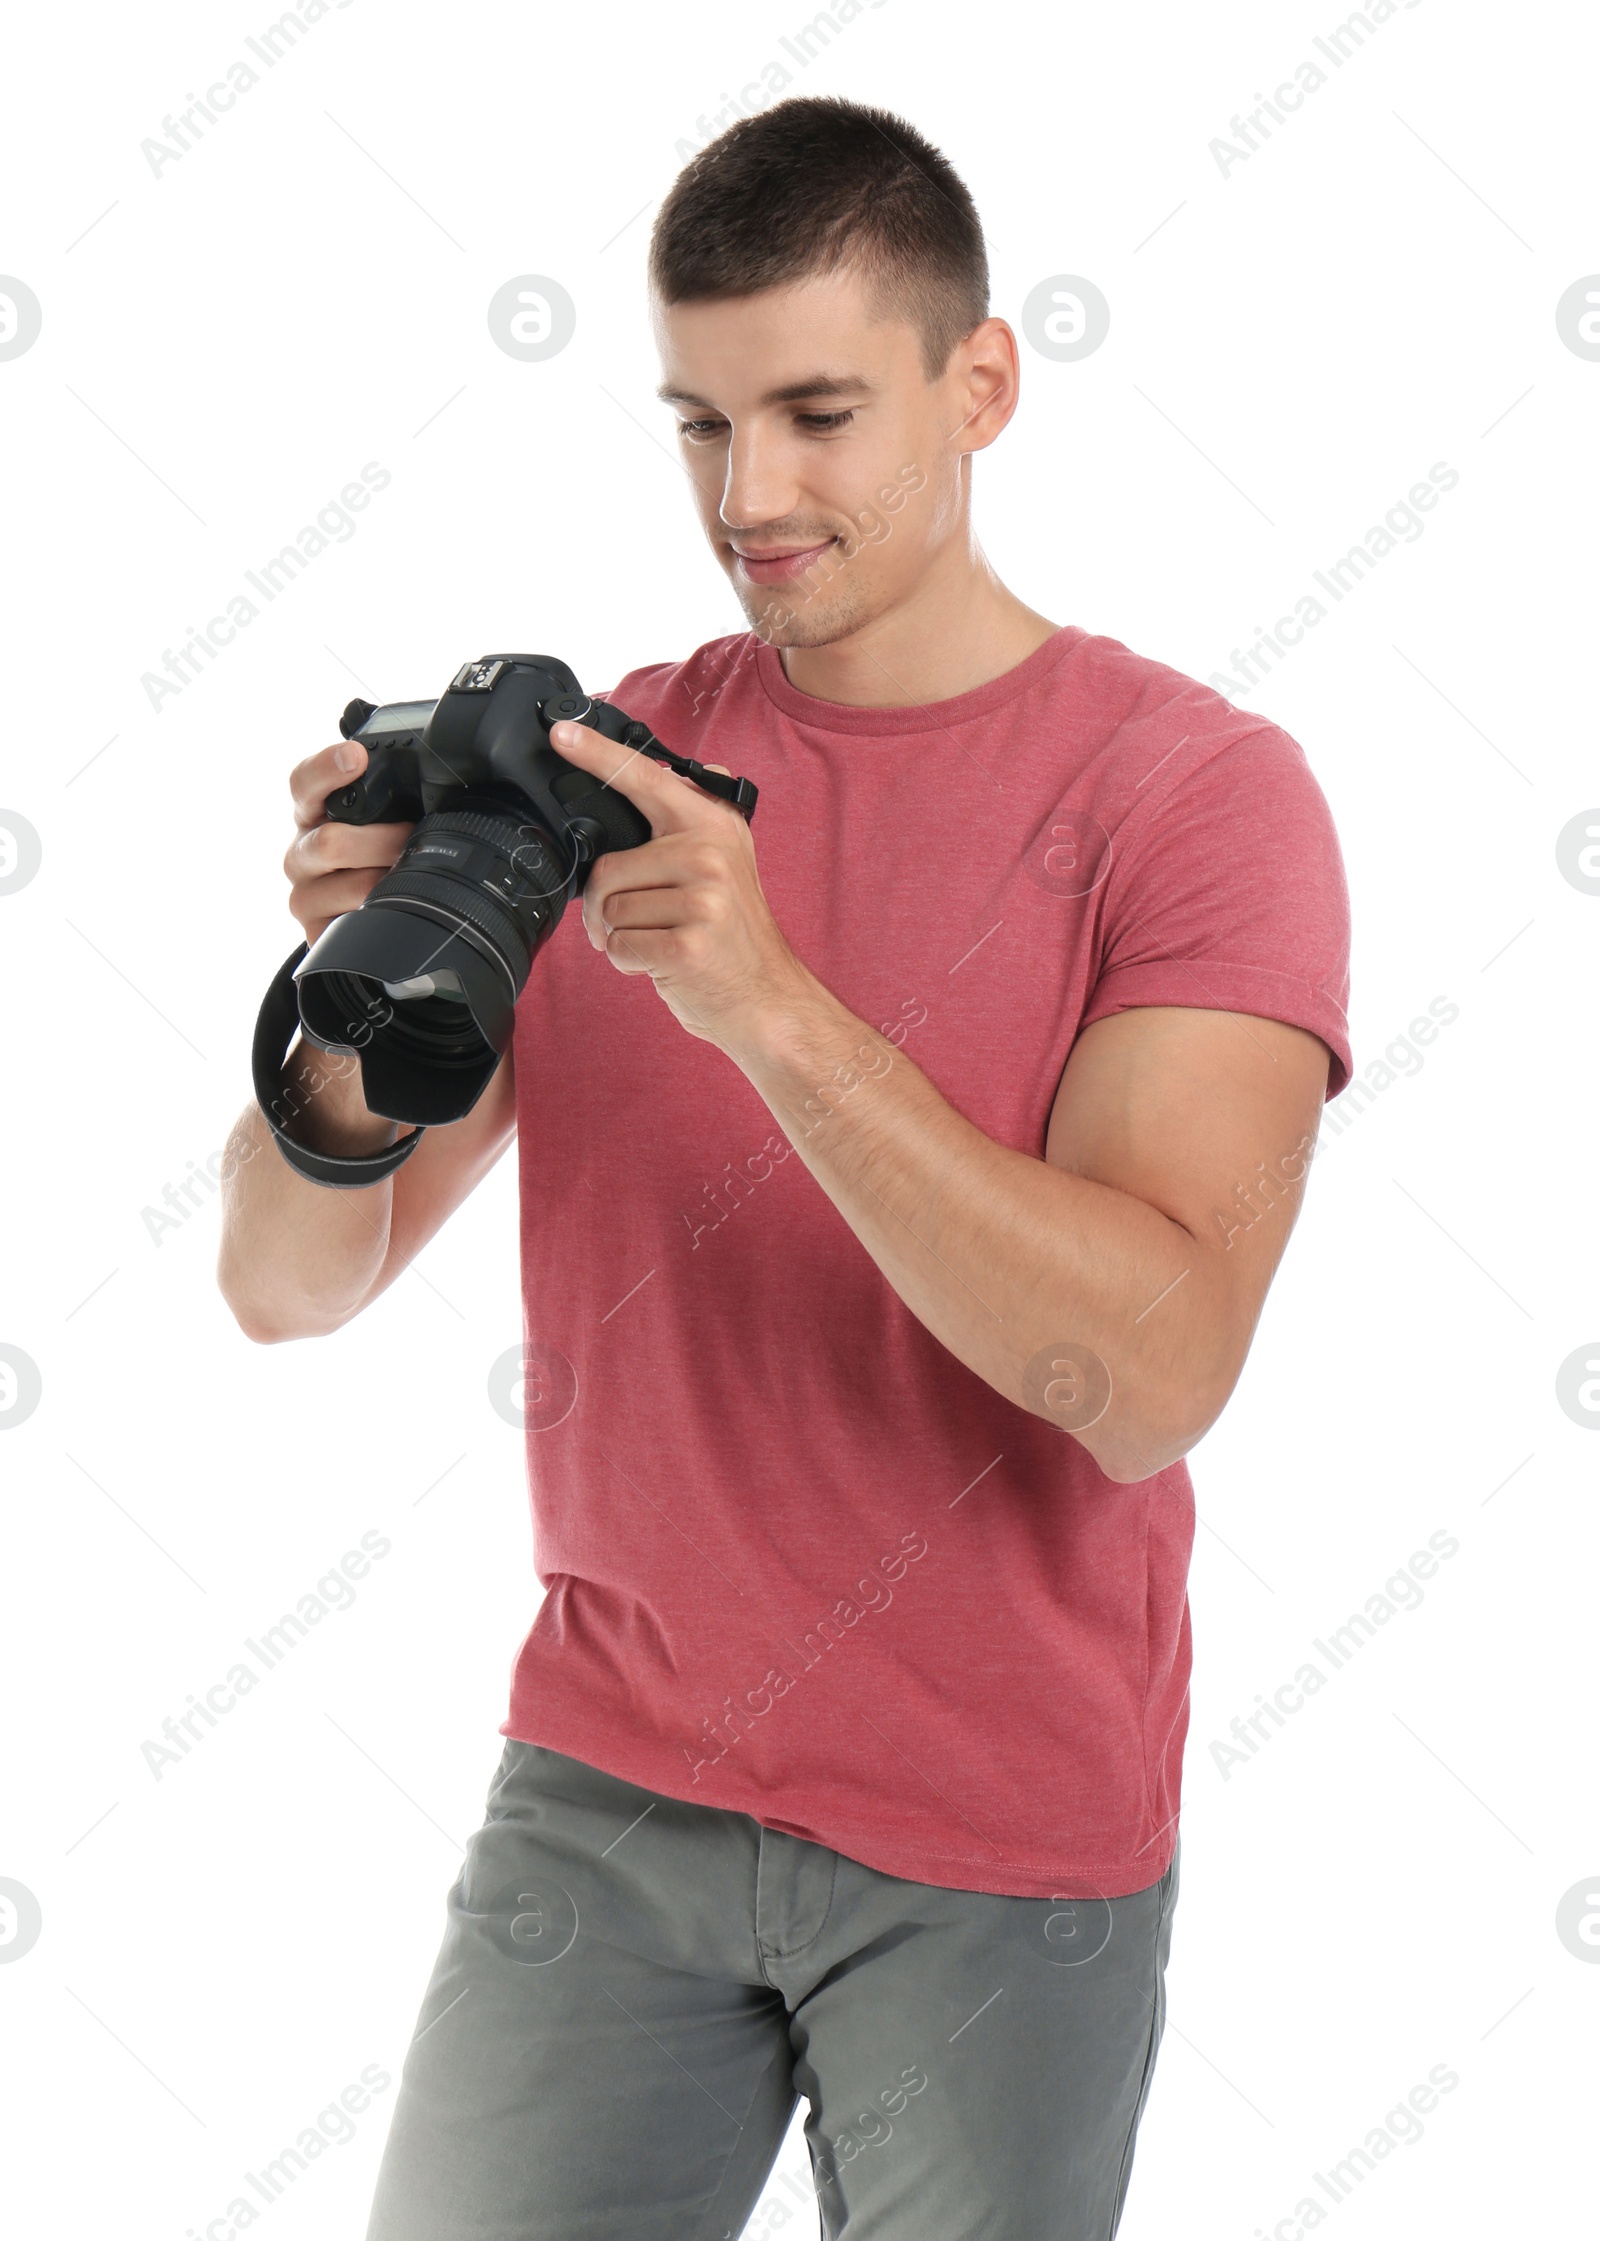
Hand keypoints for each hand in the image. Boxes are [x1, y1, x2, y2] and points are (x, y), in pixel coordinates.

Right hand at [284, 736, 413, 948]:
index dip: (327, 767)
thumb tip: (439, 779)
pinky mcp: (314, 931)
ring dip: (390, 882)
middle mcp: (302, 851)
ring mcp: (304, 893)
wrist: (361, 914)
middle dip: (385, 842)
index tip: (356, 756)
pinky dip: (381, 915)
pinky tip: (392, 908)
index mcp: (313, 813)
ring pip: (353, 886)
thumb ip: (392, 795)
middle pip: (332, 842)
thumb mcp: (381, 820)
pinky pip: (353, 925)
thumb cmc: (377, 857)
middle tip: (414, 841)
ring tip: (410, 878)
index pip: (305, 782)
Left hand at [548, 717, 810, 1049]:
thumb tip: (691, 772)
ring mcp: (702, 900)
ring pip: (610, 911)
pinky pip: (620, 946)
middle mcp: (710, 855)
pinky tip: (662, 963)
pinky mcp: (687, 945)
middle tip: (643, 922)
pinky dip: (629, 962)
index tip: (562, 734)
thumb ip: (700, 821)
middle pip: (608, 868)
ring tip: (661, 942)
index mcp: (713, 825)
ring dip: (622, 937)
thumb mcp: (730, 864)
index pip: (647, 779)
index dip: (599, 755)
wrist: (766, 997)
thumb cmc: (733, 935)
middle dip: (610, 905)